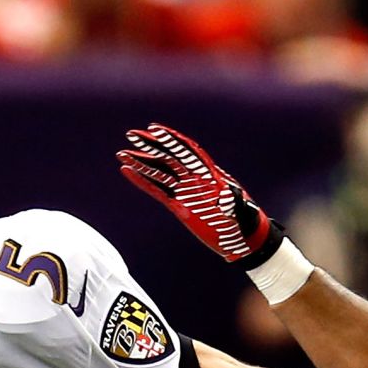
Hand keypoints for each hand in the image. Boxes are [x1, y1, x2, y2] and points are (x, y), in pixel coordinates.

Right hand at [117, 124, 281, 265]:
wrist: (243, 238)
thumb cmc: (245, 222)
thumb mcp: (243, 211)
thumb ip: (235, 202)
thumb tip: (228, 195)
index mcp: (209, 174)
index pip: (187, 152)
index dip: (171, 140)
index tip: (154, 129)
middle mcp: (194, 179)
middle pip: (169, 158)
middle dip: (150, 146)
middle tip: (131, 135)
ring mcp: (185, 191)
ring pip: (159, 173)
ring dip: (141, 163)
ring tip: (121, 154)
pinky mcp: (179, 206)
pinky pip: (157, 190)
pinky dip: (142, 181)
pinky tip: (128, 172)